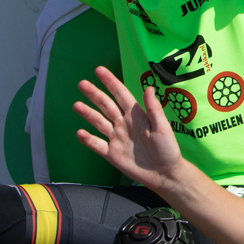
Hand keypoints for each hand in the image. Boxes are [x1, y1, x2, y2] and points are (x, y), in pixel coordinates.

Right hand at [73, 65, 188, 193]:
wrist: (163, 173)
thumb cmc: (167, 148)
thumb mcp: (162, 127)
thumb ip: (153, 109)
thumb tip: (148, 88)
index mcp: (136, 115)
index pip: (120, 94)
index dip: (110, 82)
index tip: (99, 70)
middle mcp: (124, 123)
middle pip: (106, 105)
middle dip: (94, 94)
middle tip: (81, 83)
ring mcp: (116, 138)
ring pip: (99, 122)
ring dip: (88, 114)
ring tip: (76, 105)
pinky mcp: (112, 154)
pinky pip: (97, 145)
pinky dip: (88, 139)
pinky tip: (79, 132)